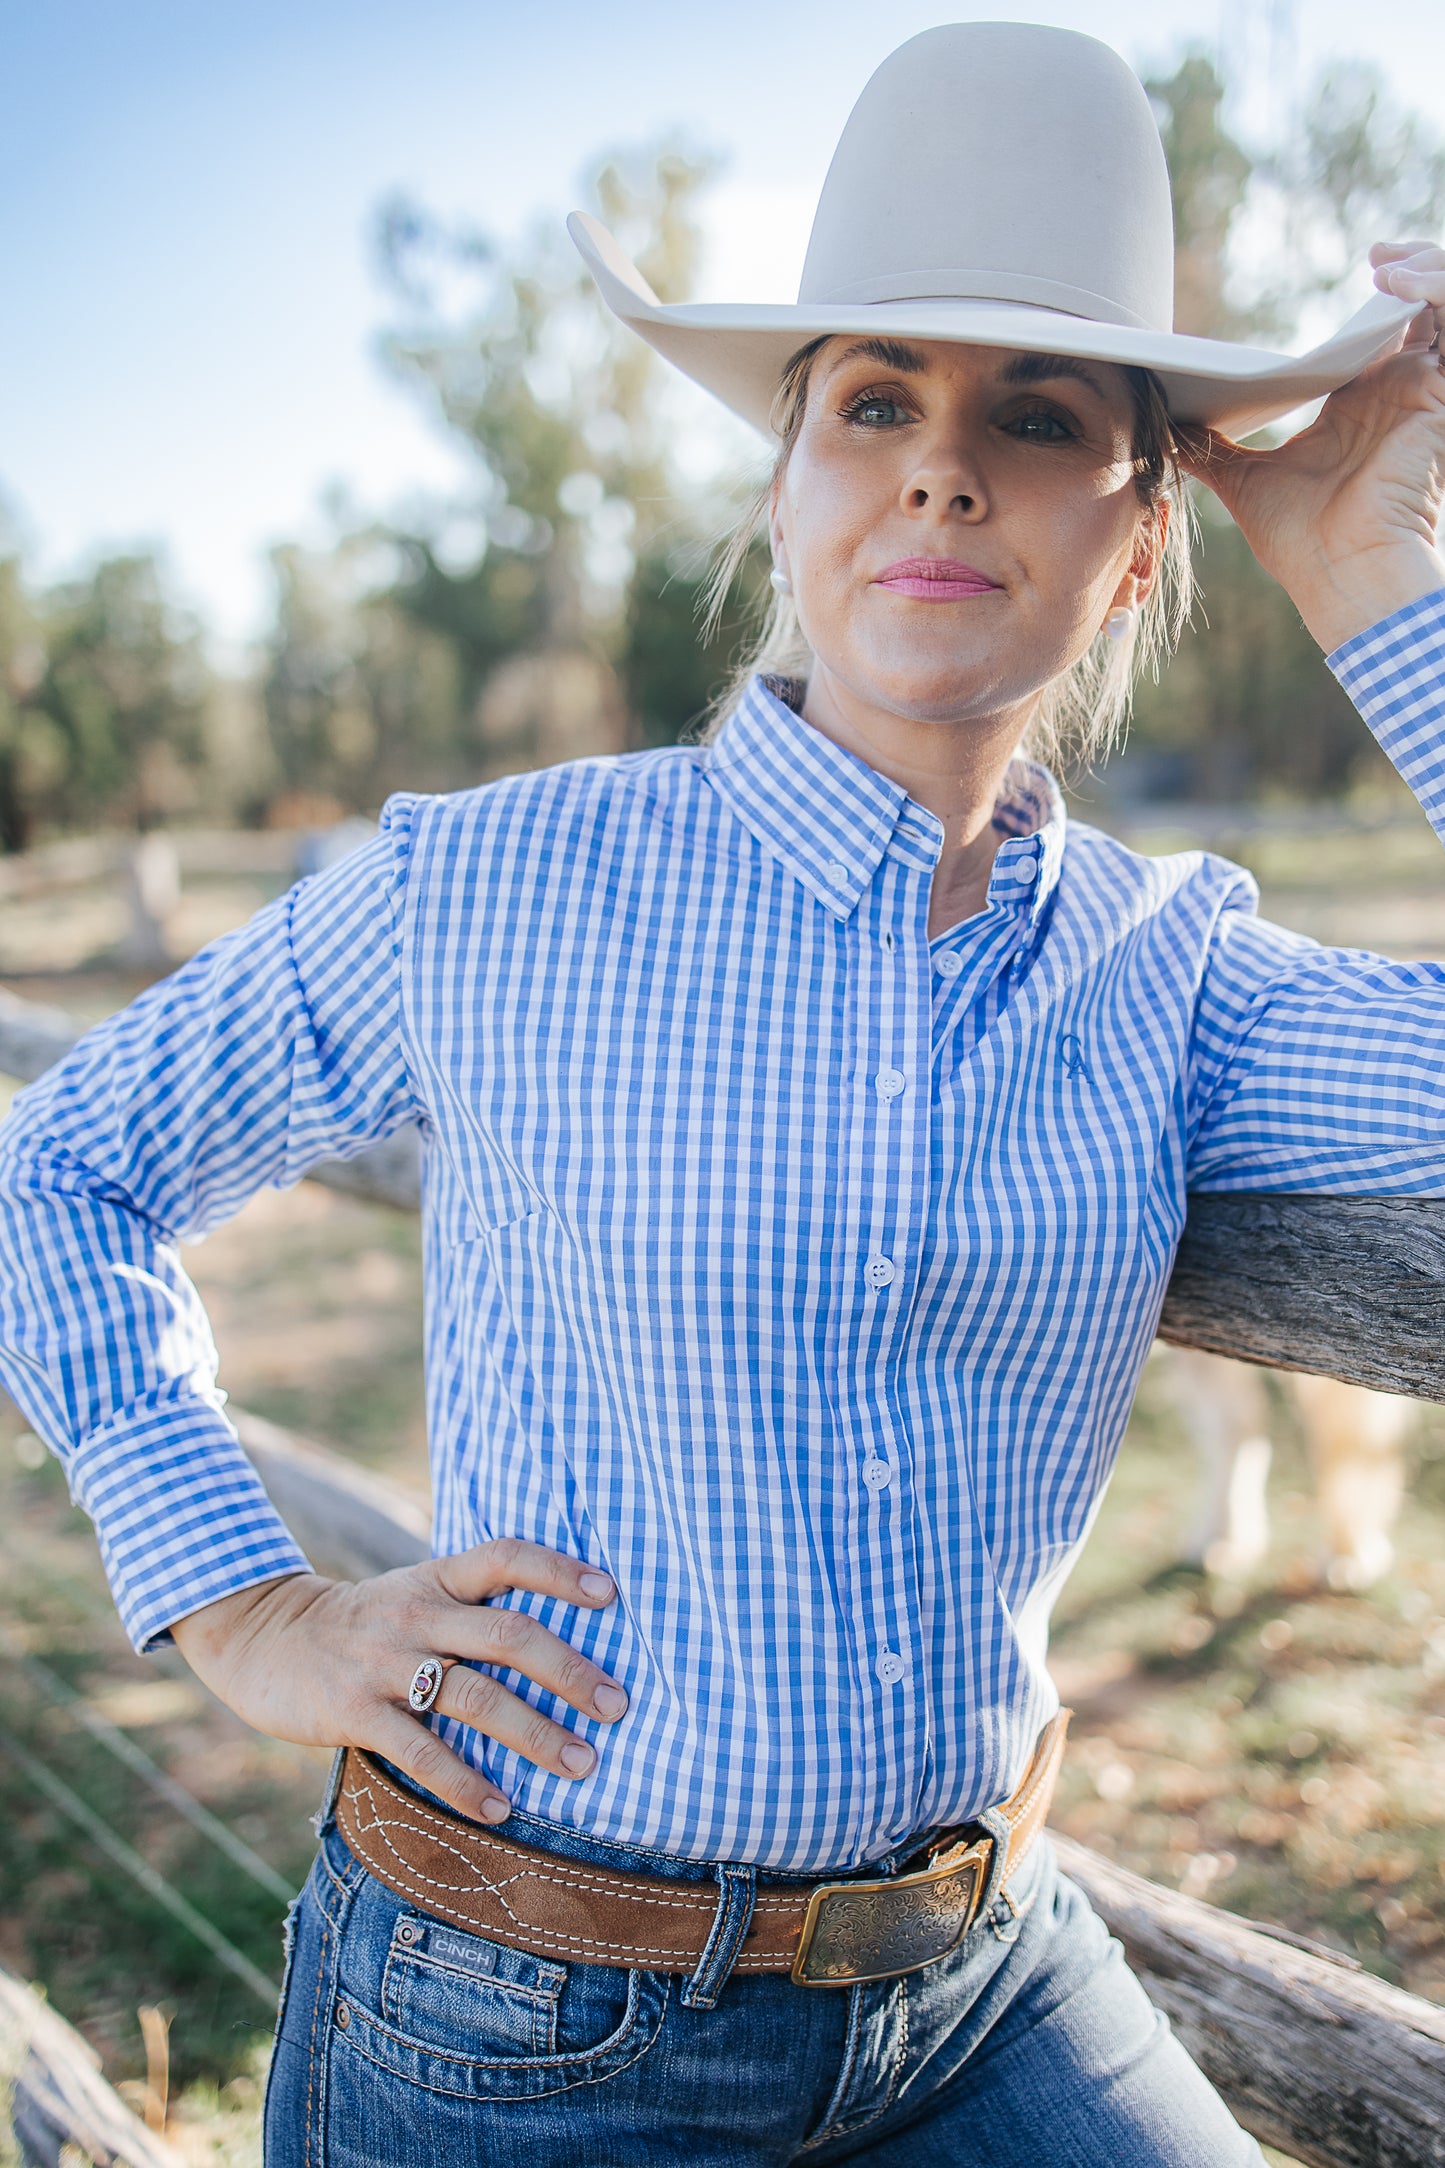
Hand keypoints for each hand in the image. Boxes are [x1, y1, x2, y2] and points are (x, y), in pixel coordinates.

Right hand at [170, 1542, 628, 1823]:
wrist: (264, 1637)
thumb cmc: (363, 1623)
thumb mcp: (414, 1593)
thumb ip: (470, 1607)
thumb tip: (558, 1640)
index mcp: (436, 1577)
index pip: (506, 1557)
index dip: (560, 1570)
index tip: (610, 1594)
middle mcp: (417, 1613)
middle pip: (507, 1635)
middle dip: (568, 1671)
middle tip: (616, 1706)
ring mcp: (385, 1662)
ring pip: (474, 1696)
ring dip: (534, 1733)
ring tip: (580, 1764)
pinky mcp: (355, 1711)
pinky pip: (420, 1752)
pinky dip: (465, 1783)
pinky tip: (500, 1809)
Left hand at [1177, 240, 1444, 653]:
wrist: (1341, 577)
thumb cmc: (1300, 543)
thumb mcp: (1241, 482)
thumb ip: (1208, 450)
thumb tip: (1162, 428)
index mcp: (1355, 408)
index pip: (1375, 336)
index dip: (1375, 300)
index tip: (1361, 268)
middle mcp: (1393, 395)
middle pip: (1416, 313)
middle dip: (1408, 272)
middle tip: (1378, 256)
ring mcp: (1418, 394)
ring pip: (1442, 309)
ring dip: (1428, 271)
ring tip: (1389, 264)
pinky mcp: (1432, 399)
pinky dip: (1435, 293)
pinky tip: (1399, 285)